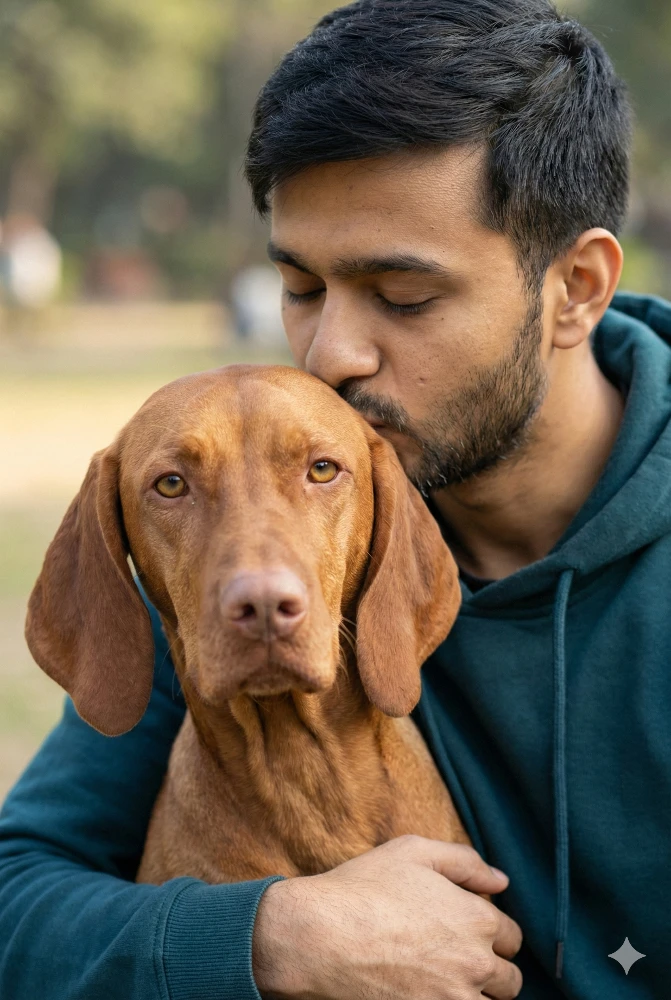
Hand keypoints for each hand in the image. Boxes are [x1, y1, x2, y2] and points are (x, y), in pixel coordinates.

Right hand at [252, 835, 522, 998]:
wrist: (318, 938)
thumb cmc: (362, 889)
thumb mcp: (413, 852)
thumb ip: (465, 862)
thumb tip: (500, 882)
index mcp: (477, 918)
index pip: (511, 937)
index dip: (490, 932)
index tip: (465, 933)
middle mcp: (475, 963)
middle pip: (508, 980)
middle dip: (489, 970)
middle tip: (454, 961)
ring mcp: (454, 999)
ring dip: (474, 995)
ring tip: (442, 982)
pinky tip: (429, 994)